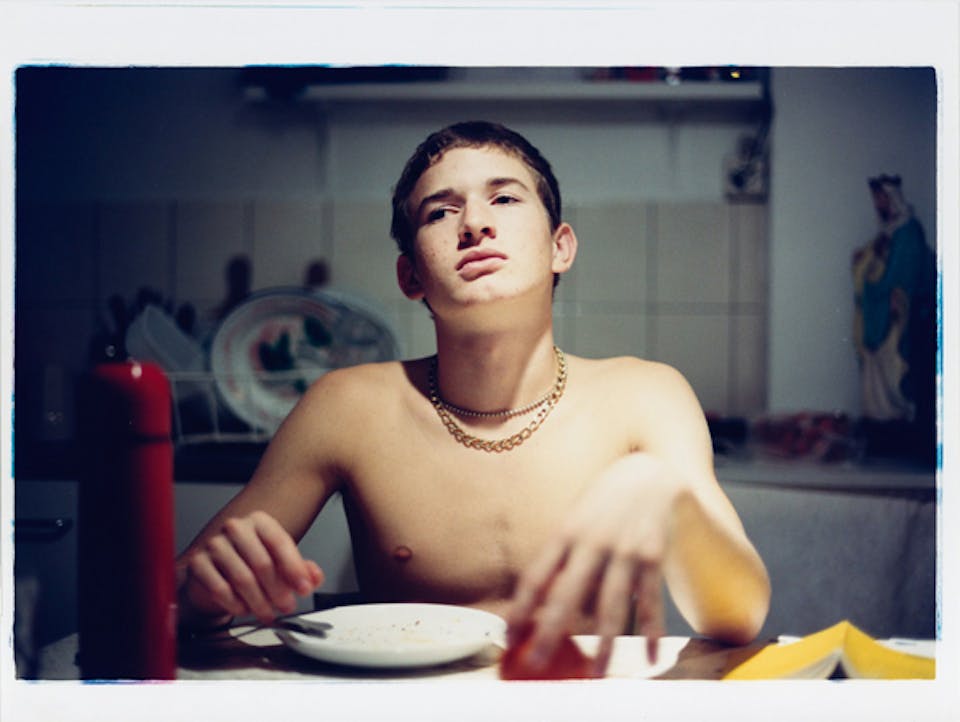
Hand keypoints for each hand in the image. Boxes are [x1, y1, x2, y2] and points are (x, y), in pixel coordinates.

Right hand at [178, 510, 324, 626]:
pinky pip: (221, 589)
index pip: (280, 543)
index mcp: (259, 522)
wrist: (214, 570)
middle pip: (262, 563)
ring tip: (268, 613)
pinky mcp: (199, 563)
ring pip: (243, 579)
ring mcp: (215, 544)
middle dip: (278, 591)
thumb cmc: (250, 562)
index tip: (304, 588)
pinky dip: (236, 604)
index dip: (295, 569)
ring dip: (259, 602)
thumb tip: (314, 577)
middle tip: (288, 607)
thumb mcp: (279, 562)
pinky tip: (245, 610)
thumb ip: (301, 569)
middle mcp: (235, 527)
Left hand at [506, 453, 681, 675]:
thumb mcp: (575, 520)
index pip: (536, 577)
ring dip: (605, 644)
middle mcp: (592, 542)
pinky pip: (650, 601)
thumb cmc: (603, 504)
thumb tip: (539, 603)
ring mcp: (624, 550)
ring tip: (597, 675)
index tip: (508, 638)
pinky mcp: (652, 557)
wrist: (651, 474)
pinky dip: (651, 631)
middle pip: (567, 595)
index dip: (520, 609)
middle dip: (551, 632)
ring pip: (611, 605)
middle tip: (539, 664)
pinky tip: (649, 658)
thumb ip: (560, 557)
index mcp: (565, 532)